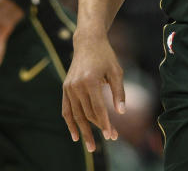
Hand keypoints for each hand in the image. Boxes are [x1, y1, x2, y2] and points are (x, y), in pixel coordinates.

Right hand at [62, 33, 123, 152]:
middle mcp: (77, 86)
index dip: (105, 123)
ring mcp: (69, 88)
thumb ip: (119, 92)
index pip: (98, 108)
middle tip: (112, 137)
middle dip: (99, 127)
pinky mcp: (65, 88)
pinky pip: (66, 110)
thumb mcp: (117, 71)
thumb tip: (121, 112)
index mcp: (90, 81)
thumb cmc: (105, 56)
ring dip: (84, 130)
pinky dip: (70, 123)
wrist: (87, 42)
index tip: (112, 135)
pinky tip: (75, 136)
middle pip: (88, 113)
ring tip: (91, 146)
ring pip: (77, 115)